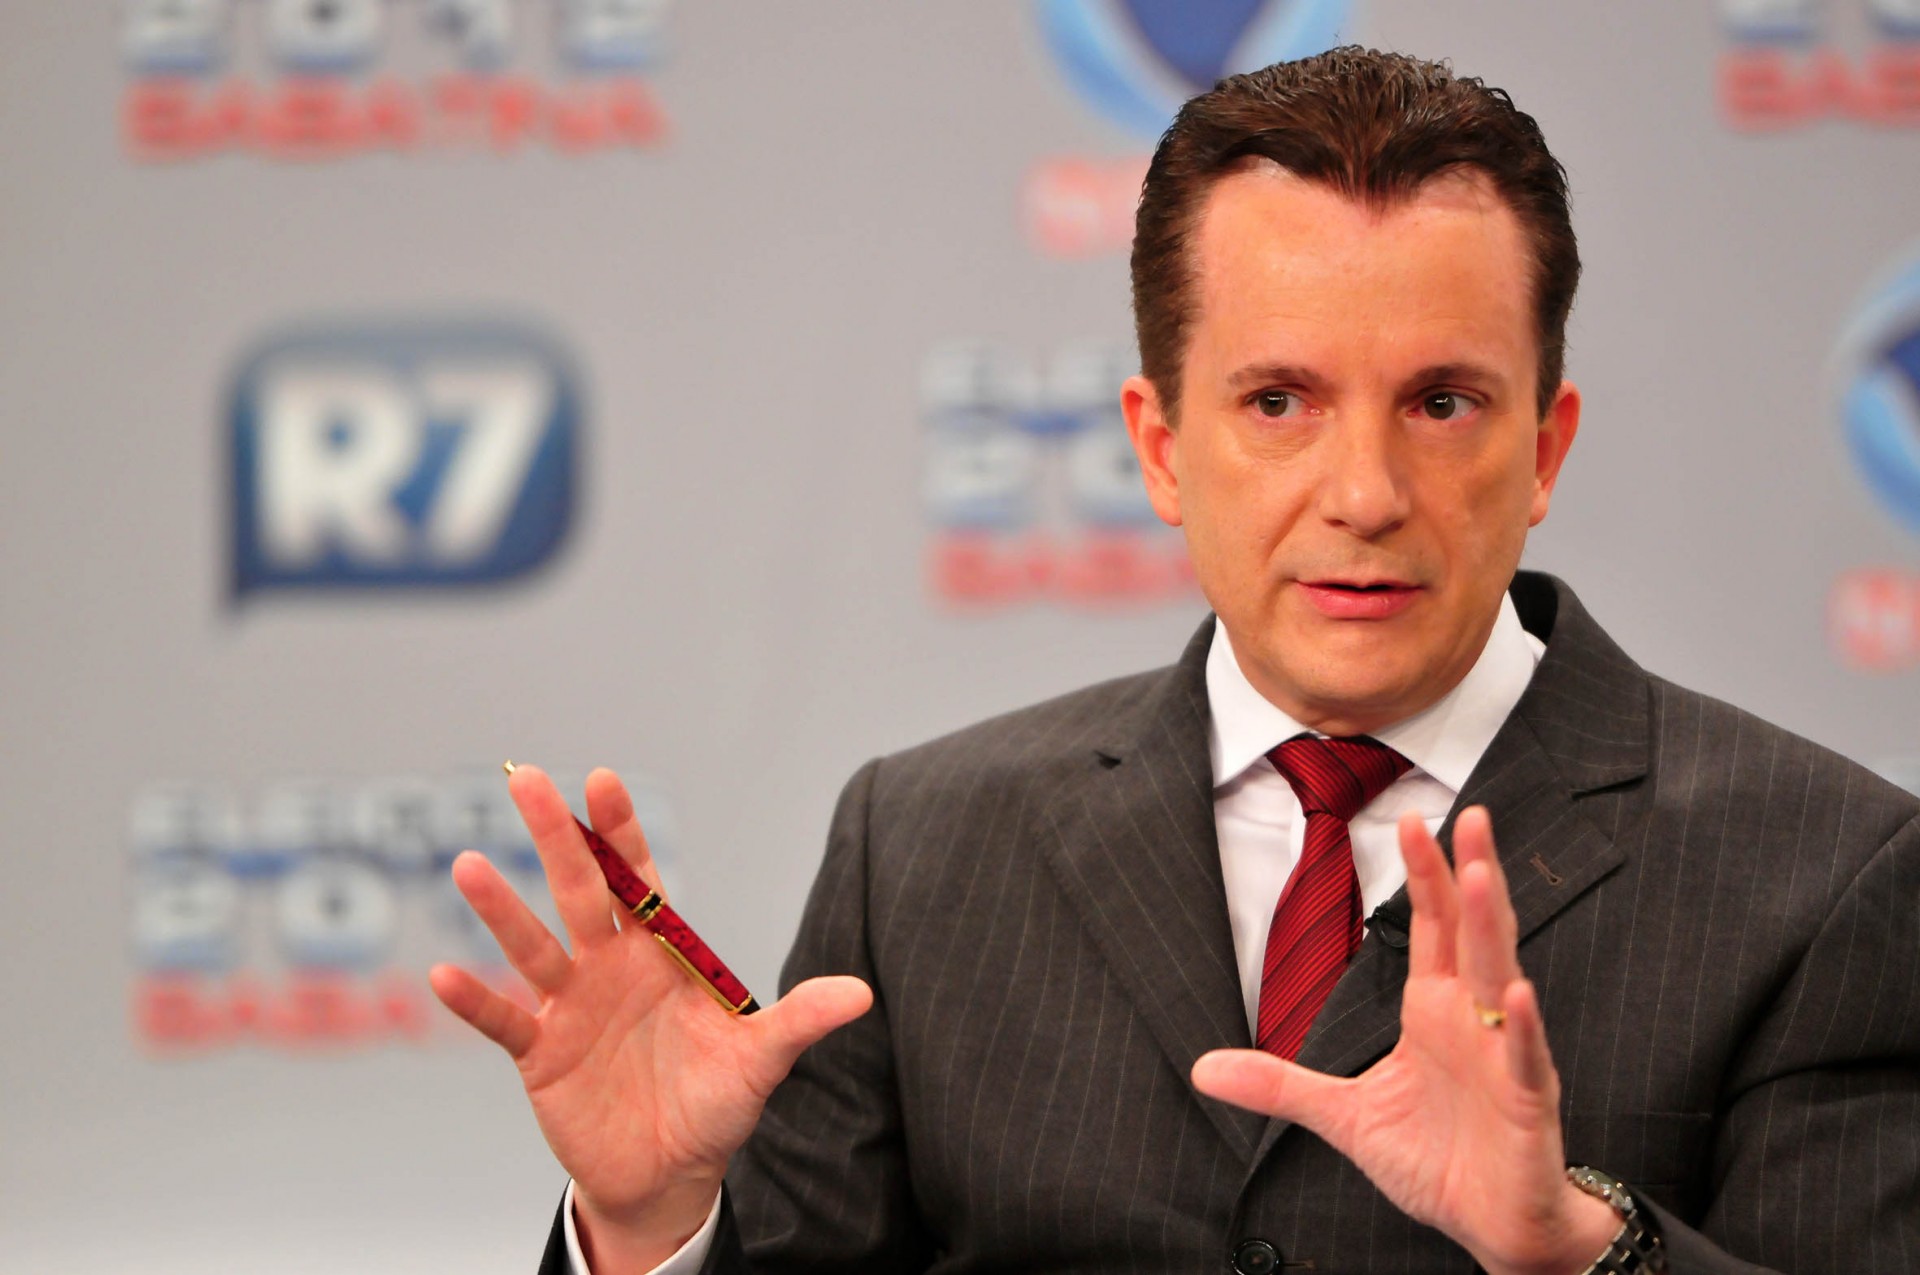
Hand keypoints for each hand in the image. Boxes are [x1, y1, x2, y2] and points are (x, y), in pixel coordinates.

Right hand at [429, 765, 871, 1272]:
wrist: (671, 1172)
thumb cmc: (714, 1103)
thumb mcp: (761, 1060)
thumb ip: (802, 1020)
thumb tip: (863, 995)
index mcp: (659, 956)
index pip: (638, 880)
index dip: (621, 833)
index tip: (603, 780)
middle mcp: (609, 968)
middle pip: (580, 892)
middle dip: (557, 836)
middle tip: (525, 777)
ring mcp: (571, 1007)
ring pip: (534, 947)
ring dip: (503, 910)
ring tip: (470, 865)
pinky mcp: (542, 1054)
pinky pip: (505, 1020)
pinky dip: (476, 1001)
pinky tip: (444, 975)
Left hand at [1190, 806, 1618, 1274]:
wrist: (1494, 1226)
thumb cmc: (1437, 1160)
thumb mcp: (1343, 1117)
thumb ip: (1280, 1085)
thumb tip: (1203, 1070)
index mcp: (1435, 1012)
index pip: (1432, 928)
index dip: (1425, 875)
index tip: (1411, 818)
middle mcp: (1474, 1022)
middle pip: (1472, 932)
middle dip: (1469, 872)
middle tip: (1469, 813)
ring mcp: (1506, 1057)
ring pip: (1502, 978)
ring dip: (1493, 926)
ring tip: (1484, 873)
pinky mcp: (1528, 1104)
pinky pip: (1526, 1059)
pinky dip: (1523, 1028)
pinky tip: (1518, 993)